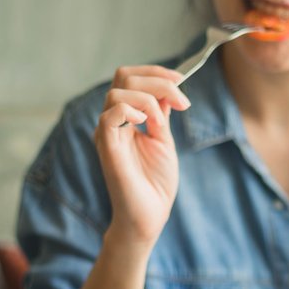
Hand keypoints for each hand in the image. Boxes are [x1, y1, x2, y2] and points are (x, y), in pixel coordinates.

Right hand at [94, 65, 190, 246]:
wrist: (150, 215)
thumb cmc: (156, 184)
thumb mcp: (163, 140)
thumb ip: (161, 114)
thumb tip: (168, 88)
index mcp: (126, 118)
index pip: (130, 78)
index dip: (156, 73)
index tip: (182, 80)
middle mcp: (113, 122)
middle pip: (123, 77)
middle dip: (157, 80)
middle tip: (182, 101)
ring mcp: (107, 133)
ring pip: (117, 92)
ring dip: (149, 98)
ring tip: (162, 122)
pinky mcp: (106, 147)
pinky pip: (109, 116)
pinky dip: (131, 110)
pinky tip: (147, 123)